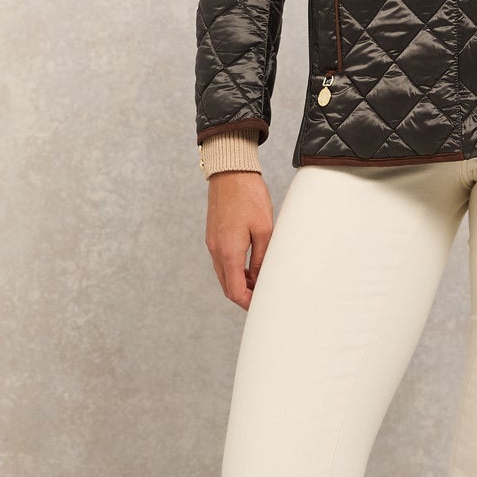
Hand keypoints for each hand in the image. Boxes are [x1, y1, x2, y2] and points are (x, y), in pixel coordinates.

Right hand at [205, 171, 274, 307]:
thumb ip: (262, 258)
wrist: (230, 171)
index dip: (247, 303)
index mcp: (228, 251)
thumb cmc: (250, 196)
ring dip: (239, 282)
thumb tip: (260, 279)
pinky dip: (234, 269)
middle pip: (226, 286)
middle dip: (243, 295)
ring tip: (260, 282)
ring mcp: (212, 243)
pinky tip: (250, 266)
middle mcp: (216, 250)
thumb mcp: (264, 230)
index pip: (234, 291)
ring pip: (224, 274)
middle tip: (263, 296)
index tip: (261, 305)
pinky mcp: (213, 235)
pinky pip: (222, 261)